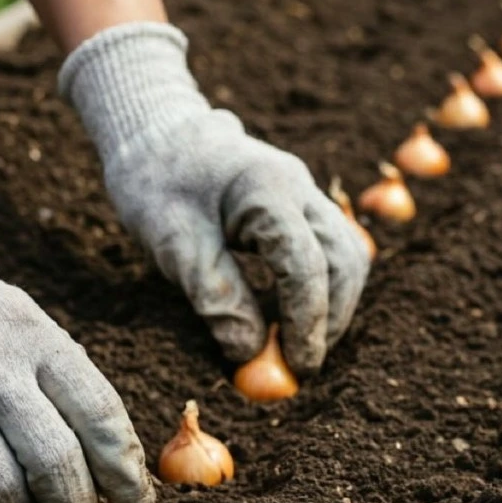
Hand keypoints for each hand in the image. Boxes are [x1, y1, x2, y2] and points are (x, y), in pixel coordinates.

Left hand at [60, 23, 370, 373]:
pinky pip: (332, 249)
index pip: (306, 266)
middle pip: (344, 261)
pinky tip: (296, 319)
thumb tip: (250, 352)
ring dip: (333, 306)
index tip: (296, 368)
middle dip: (330, 320)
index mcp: (268, 189)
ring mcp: (306, 193)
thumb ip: (217, 296)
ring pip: (347, 255)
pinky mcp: (301, 206)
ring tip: (300, 348)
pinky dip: (324, 288)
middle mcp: (300, 187)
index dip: (306, 323)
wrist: (154, 134)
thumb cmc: (156, 184)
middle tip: (301, 366)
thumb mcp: (174, 243)